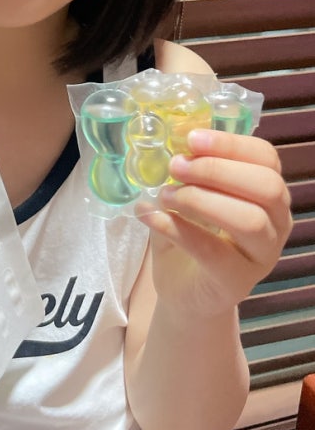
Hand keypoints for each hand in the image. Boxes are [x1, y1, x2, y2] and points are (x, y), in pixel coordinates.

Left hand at [138, 129, 291, 319]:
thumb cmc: (189, 233)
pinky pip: (214, 252)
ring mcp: (262, 255)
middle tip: (176, 166)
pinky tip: (153, 218)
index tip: (191, 138)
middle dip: (217, 169)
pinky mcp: (238, 282)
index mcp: (267, 192)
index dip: (230, 143)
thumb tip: (164, 143)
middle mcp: (276, 222)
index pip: (265, 157)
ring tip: (165, 195)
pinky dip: (179, 229)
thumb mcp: (186, 194)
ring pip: (250, 220)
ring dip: (201, 199)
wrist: (183, 291)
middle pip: (266, 185)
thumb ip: (183, 172)